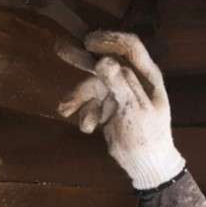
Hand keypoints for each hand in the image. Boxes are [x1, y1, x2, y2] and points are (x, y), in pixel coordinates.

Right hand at [57, 31, 184, 190]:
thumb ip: (119, 85)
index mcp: (146, 76)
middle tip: (59, 48)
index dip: (108, 40)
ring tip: (64, 110)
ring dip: (78, 98)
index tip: (87, 42)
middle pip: (105, 62)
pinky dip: (86, 115)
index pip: (129, 47)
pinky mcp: (110, 108)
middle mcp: (132, 80)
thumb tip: (102, 62)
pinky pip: (92, 104)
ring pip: (93, 87)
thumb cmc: (147, 138)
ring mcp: (120, 94)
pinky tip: (88, 128)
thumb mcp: (133, 111)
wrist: (146, 166)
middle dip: (82, 60)